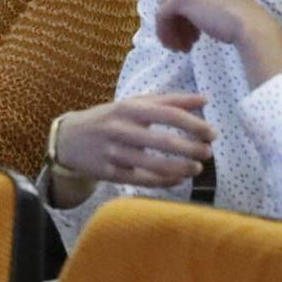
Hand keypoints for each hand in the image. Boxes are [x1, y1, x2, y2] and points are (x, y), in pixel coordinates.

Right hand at [52, 93, 214, 188]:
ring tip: (197, 168)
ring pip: (154, 165)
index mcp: (130, 108)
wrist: (68, 139)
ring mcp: (115, 153)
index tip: (212, 133)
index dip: (194, 124)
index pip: (168, 114)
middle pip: (163, 142)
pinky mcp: (111, 173)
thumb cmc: (109, 118)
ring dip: (181, 168)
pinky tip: (179, 179)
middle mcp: (121, 129)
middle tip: (208, 152)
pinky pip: (143, 180)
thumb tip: (204, 99)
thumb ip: (169, 100)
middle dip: (191, 149)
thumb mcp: (133, 103)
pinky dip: (165, 181)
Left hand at [154, 0, 271, 53]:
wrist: (250, 25)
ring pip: (169, 7)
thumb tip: (191, 20)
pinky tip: (175, 47)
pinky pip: (163, 16)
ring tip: (184, 48)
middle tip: (190, 43)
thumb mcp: (228, 8)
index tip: (197, 34)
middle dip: (182, 23)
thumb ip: (211, 6)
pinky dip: (165, 32)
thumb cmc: (245, 22)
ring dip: (174, 30)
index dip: (192, 15)